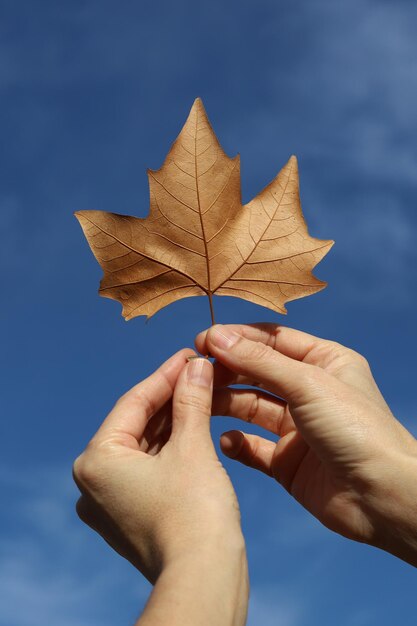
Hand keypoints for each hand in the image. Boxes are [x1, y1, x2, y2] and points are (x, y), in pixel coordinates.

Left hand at [73, 349, 247, 624]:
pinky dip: (170, 447)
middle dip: (171, 397)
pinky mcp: (127, 514)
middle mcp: (92, 481)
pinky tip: (194, 425)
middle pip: (137, 423)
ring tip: (201, 392)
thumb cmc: (196, 512)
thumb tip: (196, 365)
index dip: (166, 374)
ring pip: (144, 445)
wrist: (204, 578)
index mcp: (96, 460)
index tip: (189, 354)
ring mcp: (108, 501)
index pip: (134, 402)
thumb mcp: (193, 446)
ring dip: (173, 420)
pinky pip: (147, 467)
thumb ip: (190, 400)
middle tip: (199, 371)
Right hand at [196, 323, 416, 565]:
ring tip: (198, 402)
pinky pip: (253, 448)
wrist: (382, 497)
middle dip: (227, 370)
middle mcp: (309, 392)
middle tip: (194, 370)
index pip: (273, 340)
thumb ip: (259, 361)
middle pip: (257, 372)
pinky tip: (225, 441)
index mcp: (324, 362)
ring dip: (225, 403)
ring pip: (251, 408)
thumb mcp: (307, 383)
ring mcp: (298, 428)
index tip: (202, 340)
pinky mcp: (287, 462)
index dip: (238, 338)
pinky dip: (237, 444)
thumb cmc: (357, 429)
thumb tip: (217, 337)